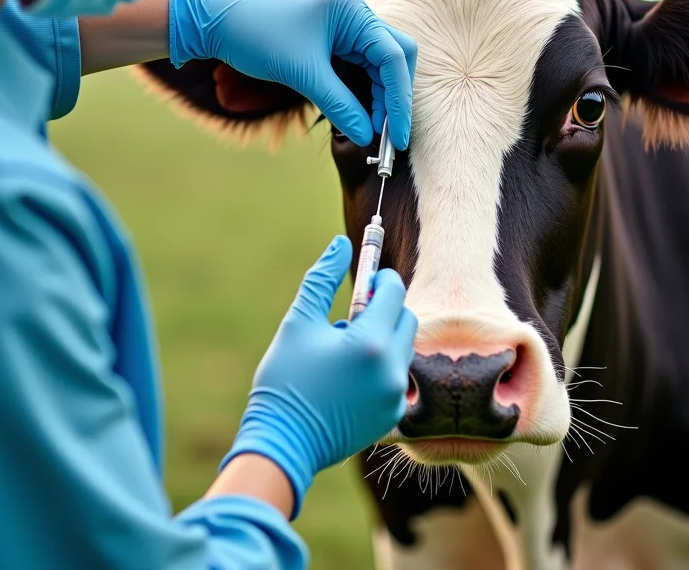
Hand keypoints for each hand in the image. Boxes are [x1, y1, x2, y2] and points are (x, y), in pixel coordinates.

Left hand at [168, 0, 417, 148]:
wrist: (214, 20)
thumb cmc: (256, 34)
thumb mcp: (302, 73)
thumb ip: (340, 105)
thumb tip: (366, 136)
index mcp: (353, 10)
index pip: (393, 57)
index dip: (398, 101)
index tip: (397, 136)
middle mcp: (354, 15)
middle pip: (393, 59)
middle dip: (393, 98)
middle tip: (387, 136)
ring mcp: (343, 27)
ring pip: (376, 67)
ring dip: (377, 99)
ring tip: (371, 133)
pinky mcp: (329, 41)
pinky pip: (356, 69)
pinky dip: (360, 93)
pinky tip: (358, 117)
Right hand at [220, 236, 416, 517]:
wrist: (283, 444)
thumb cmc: (285, 380)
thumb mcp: (298, 323)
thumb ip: (322, 279)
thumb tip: (342, 245)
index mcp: (370, 341)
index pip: (393, 291)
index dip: (380, 278)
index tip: (364, 280)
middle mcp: (391, 368)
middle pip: (406, 318)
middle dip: (384, 308)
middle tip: (352, 314)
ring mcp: (395, 395)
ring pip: (403, 348)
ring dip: (382, 338)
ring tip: (343, 350)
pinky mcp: (393, 416)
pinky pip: (397, 378)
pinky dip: (380, 368)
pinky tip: (347, 379)